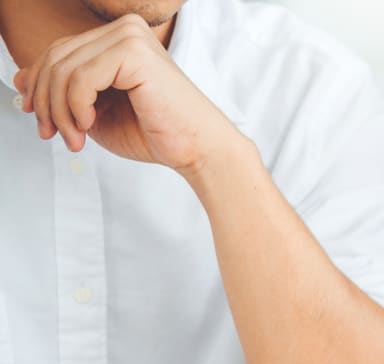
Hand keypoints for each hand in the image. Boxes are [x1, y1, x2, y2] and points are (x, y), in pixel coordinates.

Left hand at [13, 14, 240, 176]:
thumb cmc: (157, 133)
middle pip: (56, 57)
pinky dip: (76, 108)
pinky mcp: (134, 52)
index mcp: (119, 39)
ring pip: (63, 69)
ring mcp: (130, 37)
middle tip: (52, 134)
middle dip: (45, 101)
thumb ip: (63, 93)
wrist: (199, 150)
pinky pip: (80, 78)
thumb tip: (20, 79)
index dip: (38, 86)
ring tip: (74, 139)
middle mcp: (125, 30)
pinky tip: (90, 125)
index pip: (59, 52)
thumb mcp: (96, 111)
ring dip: (60, 111)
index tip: (39, 120)